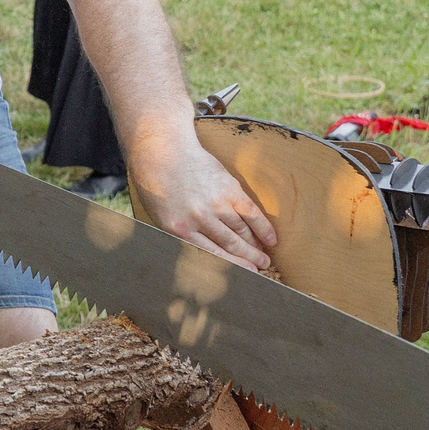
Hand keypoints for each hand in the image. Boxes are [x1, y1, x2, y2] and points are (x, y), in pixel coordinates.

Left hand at [131, 130, 275, 269]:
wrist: (164, 152)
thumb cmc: (158, 187)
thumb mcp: (161, 217)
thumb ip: (182, 236)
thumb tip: (204, 257)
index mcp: (180, 230)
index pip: (212, 256)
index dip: (233, 268)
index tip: (246, 276)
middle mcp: (200, 219)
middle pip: (230, 245)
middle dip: (248, 260)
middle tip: (261, 269)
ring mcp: (216, 203)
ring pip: (242, 231)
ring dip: (256, 247)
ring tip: (265, 258)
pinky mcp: (228, 188)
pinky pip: (251, 212)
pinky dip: (263, 227)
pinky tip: (271, 239)